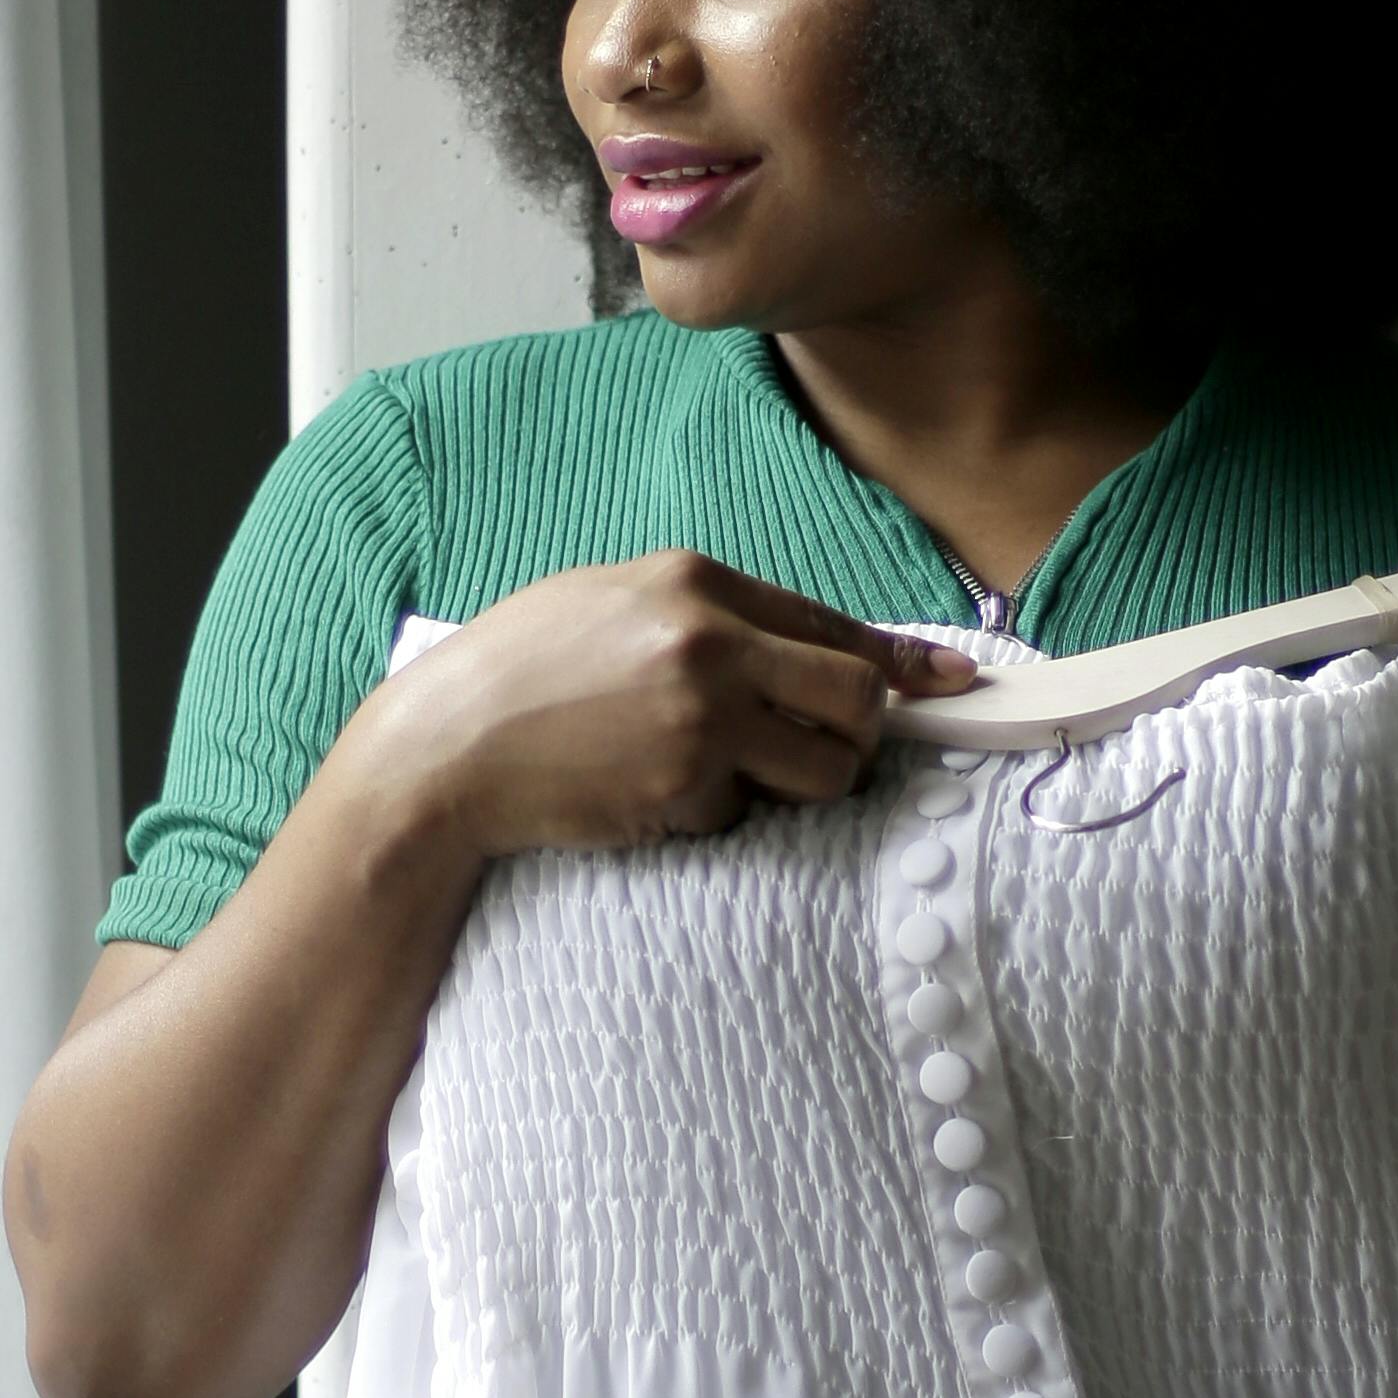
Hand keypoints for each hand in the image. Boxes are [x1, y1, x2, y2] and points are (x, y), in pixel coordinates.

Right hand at [372, 549, 969, 862]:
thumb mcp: (612, 604)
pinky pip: (744, 814)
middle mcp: (709, 642)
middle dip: (861, 731)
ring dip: (800, 784)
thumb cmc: (521, 673)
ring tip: (729, 775)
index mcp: (692, 582)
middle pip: (856, 694)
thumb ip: (708, 617)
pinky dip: (714, 816)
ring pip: (824, 768)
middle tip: (827, 749)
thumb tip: (802, 649)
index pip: (832, 625)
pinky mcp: (684, 787)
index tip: (951, 682)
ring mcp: (700, 719)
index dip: (900, 662)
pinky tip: (651, 794)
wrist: (446, 750)